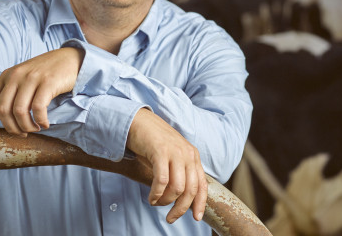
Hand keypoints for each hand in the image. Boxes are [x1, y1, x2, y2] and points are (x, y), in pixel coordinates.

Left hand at [0, 47, 83, 135]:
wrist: (69, 59)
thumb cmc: (45, 73)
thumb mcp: (23, 79)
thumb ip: (9, 94)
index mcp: (7, 75)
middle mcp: (16, 75)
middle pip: (3, 109)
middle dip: (11, 127)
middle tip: (22, 134)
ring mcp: (32, 78)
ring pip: (19, 111)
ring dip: (26, 126)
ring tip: (35, 129)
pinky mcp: (48, 82)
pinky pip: (38, 108)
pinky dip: (40, 121)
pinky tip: (45, 124)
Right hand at [127, 108, 207, 223]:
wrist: (139, 121)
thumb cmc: (153, 142)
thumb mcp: (173, 156)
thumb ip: (180, 172)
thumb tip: (180, 197)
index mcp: (193, 156)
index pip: (202, 185)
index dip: (200, 203)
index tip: (196, 218)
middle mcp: (188, 154)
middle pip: (190, 190)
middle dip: (180, 209)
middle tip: (170, 218)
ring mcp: (175, 152)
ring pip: (177, 188)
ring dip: (165, 201)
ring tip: (156, 202)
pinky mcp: (161, 152)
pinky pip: (162, 180)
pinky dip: (156, 193)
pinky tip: (151, 197)